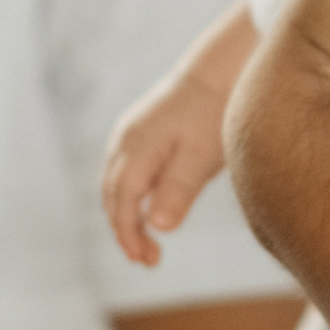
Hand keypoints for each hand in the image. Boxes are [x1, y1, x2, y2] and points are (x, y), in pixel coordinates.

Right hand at [102, 70, 231, 264]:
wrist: (218, 69)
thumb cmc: (213, 114)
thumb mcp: (200, 156)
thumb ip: (178, 190)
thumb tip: (157, 226)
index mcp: (136, 149)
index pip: (121, 204)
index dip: (129, 235)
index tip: (146, 260)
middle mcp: (124, 141)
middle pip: (112, 197)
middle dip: (125, 231)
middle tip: (148, 259)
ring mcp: (129, 134)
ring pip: (115, 184)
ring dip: (125, 215)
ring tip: (147, 243)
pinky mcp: (140, 131)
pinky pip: (125, 171)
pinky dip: (130, 196)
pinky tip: (149, 208)